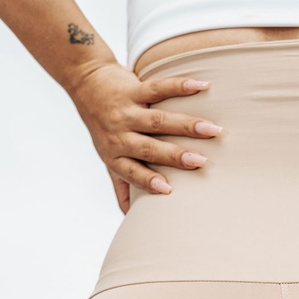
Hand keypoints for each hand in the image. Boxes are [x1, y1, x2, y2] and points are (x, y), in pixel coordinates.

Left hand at [69, 62, 224, 214]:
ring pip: (158, 120)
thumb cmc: (103, 126)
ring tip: (212, 129)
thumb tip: (129, 216)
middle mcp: (119, 135)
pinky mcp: (133, 88)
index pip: (132, 172)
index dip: (147, 181)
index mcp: (115, 156)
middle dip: (175, 156)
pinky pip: (158, 88)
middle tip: (201, 162)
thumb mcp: (108, 157)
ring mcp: (126, 111)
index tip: (167, 190)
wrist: (85, 82)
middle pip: (149, 148)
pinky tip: (201, 86)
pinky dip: (180, 86)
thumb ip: (122, 184)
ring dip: (187, 125)